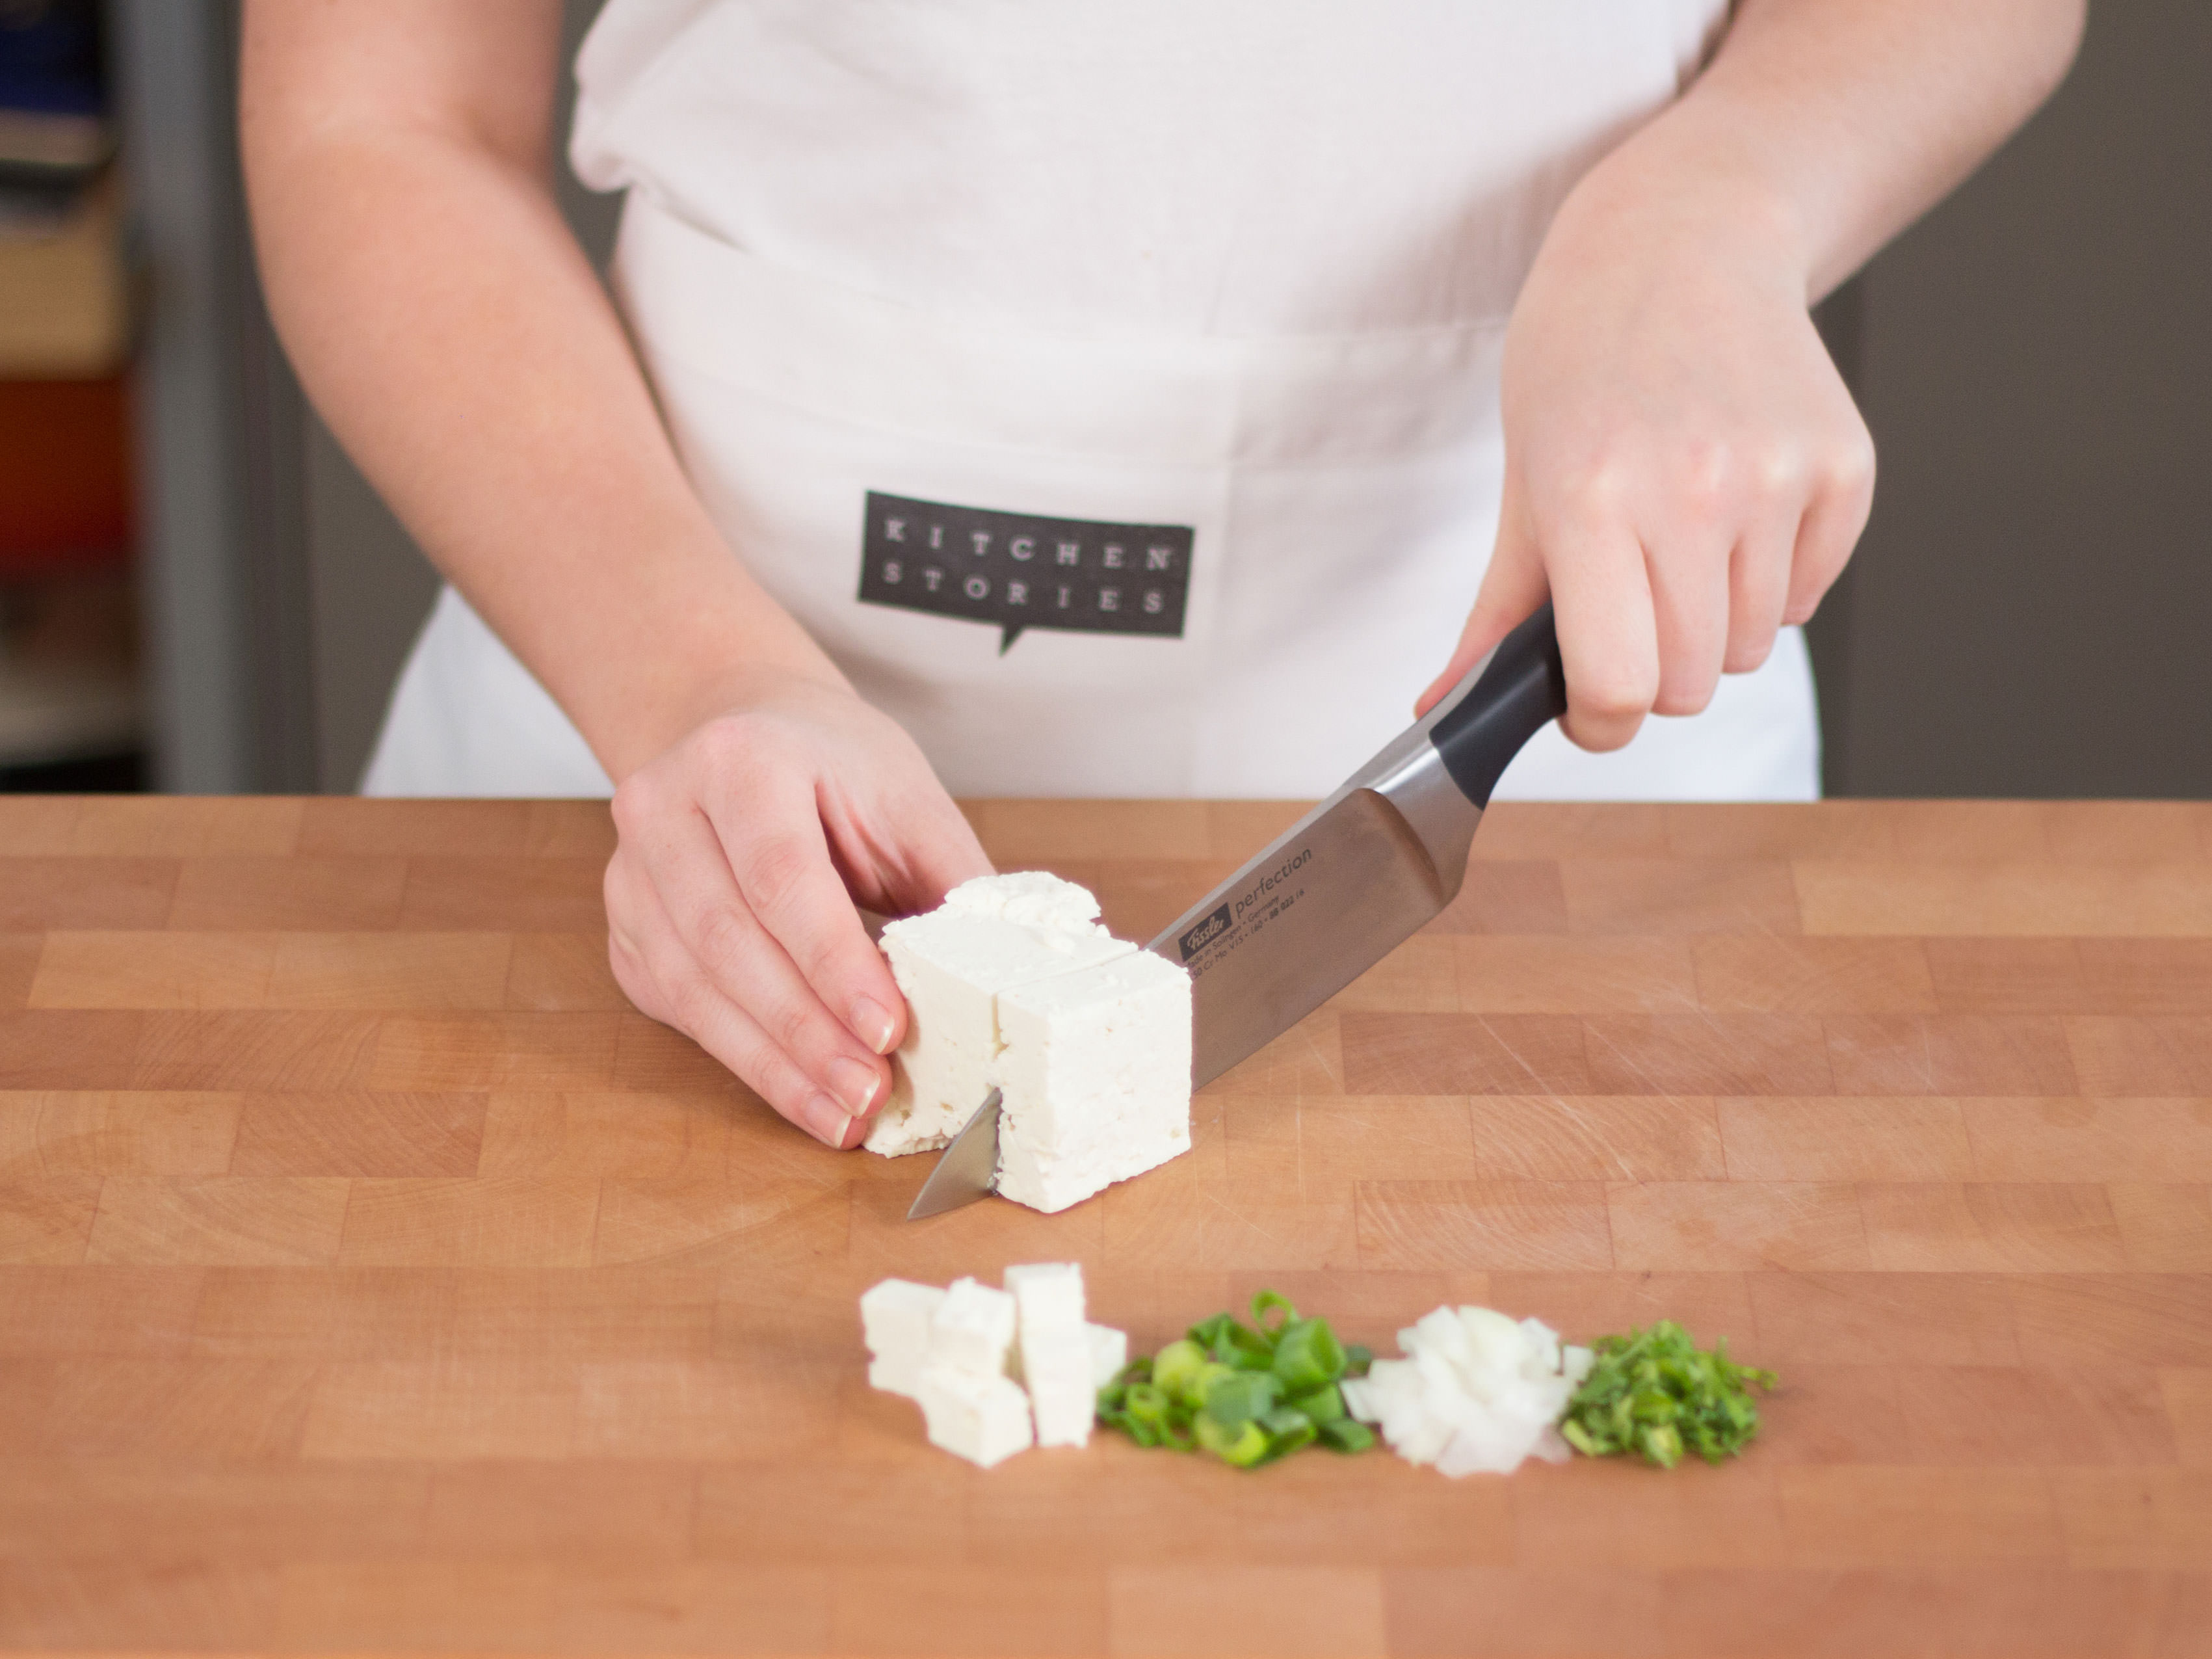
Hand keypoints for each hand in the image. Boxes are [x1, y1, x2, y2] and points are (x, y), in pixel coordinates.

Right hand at [604, 672, 993, 1147]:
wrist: (746, 727)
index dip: (833, 963)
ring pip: (692, 985)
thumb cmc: (835, 765)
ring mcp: (632, 871)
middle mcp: (665, 808)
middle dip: (805, 1031)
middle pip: (728, 939)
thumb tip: (1002, 974)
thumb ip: (951, 879)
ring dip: (772, 1062)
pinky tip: (798, 1091)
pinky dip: (743, 1057)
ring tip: (842, 1112)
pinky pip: (679, 1006)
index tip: (887, 1031)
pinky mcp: (627, 928)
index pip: (781, 875)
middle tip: (869, 1092)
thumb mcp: (907, 798)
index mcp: (743, 759)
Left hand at [1417, 170, 1875, 750]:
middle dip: (1653, 673)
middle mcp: (1693, 490)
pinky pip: (1808, 598)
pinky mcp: (1845, 468)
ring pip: (1753, 649)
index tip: (1587, 707)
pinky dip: (1771, 582)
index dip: (1598, 723)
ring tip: (1680, 538)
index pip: (1617, 686)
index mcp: (1592, 499)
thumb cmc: (1582, 359)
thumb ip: (1494, 614)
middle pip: (1689, 685)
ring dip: (1714, 627)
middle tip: (1629, 603)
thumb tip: (1443, 719)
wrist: (1682, 239)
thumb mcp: (1522, 477)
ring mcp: (1778, 478)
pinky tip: (1735, 508)